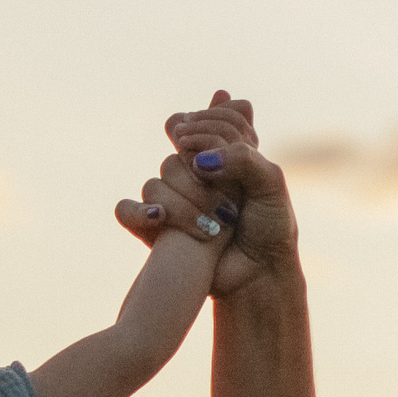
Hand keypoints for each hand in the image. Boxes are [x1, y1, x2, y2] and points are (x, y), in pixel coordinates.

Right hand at [114, 91, 296, 295]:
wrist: (259, 274)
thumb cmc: (270, 228)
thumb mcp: (269, 183)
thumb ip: (241, 157)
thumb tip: (200, 161)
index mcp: (221, 153)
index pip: (198, 122)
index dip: (207, 133)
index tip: (226, 160)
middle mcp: (194, 174)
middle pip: (176, 153)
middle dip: (202, 179)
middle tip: (229, 204)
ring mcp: (173, 200)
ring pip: (157, 182)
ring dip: (187, 203)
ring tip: (214, 228)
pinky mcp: (155, 230)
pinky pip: (127, 211)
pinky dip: (139, 213)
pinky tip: (160, 218)